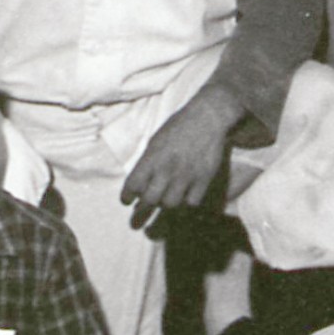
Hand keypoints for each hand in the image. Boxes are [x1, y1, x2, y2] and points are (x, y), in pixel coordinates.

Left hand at [122, 87, 240, 230]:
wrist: (207, 118)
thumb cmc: (177, 127)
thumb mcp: (155, 141)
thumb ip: (147, 163)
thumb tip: (139, 184)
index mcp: (152, 157)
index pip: (133, 185)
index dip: (127, 196)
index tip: (126, 201)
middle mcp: (168, 169)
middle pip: (150, 200)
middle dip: (142, 211)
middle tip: (138, 216)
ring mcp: (187, 176)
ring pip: (170, 205)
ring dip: (165, 206)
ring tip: (162, 207)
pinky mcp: (204, 179)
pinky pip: (192, 203)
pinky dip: (186, 203)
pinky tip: (184, 199)